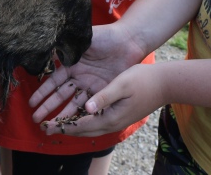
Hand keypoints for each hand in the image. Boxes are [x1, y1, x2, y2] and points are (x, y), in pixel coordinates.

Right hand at [29, 23, 145, 124]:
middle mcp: (79, 76)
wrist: (128, 41)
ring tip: (51, 127)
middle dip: (48, 107)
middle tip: (36, 120)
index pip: (53, 81)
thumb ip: (66, 47)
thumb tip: (45, 49)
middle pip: (60, 95)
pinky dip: (82, 114)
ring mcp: (91, 85)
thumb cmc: (105, 36)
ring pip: (73, 103)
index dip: (42, 92)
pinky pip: (91, 105)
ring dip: (62, 115)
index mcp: (71, 64)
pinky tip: (73, 124)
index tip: (32, 103)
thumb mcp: (82, 39)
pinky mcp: (103, 91)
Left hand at [37, 63, 164, 137]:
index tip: (45, 125)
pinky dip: (83, 121)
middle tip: (44, 127)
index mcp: (110, 117)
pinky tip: (76, 115)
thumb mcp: (122, 84)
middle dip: (63, 129)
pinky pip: (96, 122)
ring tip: (56, 123)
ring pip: (89, 127)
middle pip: (82, 130)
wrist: (165, 84)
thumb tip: (87, 107)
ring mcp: (116, 120)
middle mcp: (111, 123)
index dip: (62, 125)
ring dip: (72, 126)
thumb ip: (104, 96)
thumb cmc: (143, 80)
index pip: (81, 125)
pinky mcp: (119, 114)